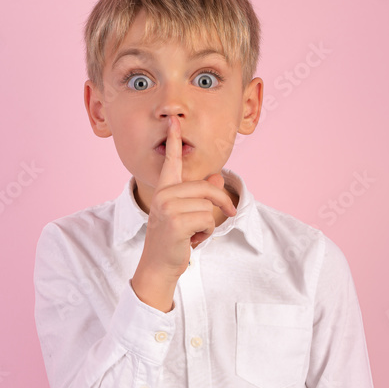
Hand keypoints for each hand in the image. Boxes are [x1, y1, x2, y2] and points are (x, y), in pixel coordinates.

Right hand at [141, 116, 237, 276]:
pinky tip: (192, 241)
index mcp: (164, 190)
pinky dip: (207, 233)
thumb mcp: (189, 215)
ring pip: (208, 206)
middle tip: (230, 215)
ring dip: (209, 224)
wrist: (159, 266)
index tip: (174, 121)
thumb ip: (201, 195)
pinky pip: (207, 219)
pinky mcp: (175, 221)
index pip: (170, 161)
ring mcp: (167, 207)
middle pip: (206, 188)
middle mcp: (163, 194)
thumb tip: (217, 178)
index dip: (173, 140)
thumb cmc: (174, 241)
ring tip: (193, 234)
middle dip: (222, 203)